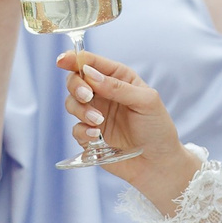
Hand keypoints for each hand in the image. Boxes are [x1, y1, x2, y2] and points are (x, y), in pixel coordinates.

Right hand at [59, 51, 196, 202]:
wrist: (158, 163)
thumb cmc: (157, 129)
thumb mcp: (146, 102)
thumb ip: (118, 87)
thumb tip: (90, 74)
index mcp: (119, 78)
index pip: (92, 63)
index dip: (75, 59)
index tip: (63, 60)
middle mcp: (104, 94)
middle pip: (75, 80)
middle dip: (76, 86)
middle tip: (87, 96)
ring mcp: (95, 114)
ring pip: (71, 103)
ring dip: (81, 110)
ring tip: (98, 121)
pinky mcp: (89, 135)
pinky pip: (75, 128)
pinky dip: (82, 130)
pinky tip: (96, 135)